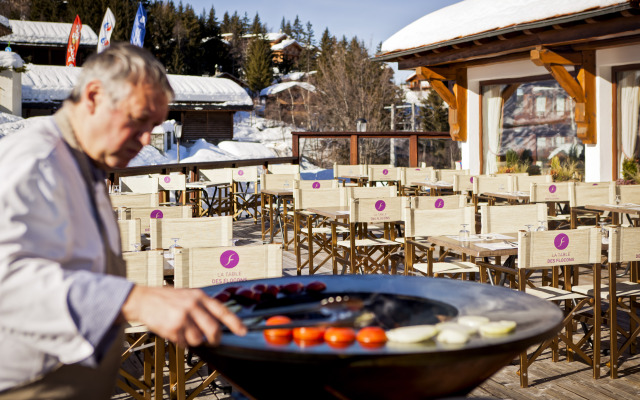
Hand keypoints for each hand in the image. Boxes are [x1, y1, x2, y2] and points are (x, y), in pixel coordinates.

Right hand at [121, 285, 246, 346]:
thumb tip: (219, 323)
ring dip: (194, 341)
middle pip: (213, 329)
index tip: (243, 332)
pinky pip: (184, 343)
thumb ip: (203, 306)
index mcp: (199, 296)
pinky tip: (175, 332)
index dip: (235, 323)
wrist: (143, 299)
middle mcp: (193, 305)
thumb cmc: (167, 298)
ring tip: (186, 333)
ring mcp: (183, 317)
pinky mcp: (172, 327)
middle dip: (215, 339)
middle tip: (214, 341)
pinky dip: (181, 342)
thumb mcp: (188, 295)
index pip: (222, 311)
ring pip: (199, 339)